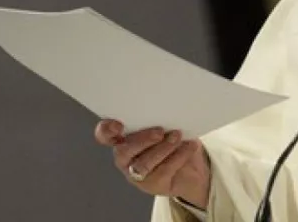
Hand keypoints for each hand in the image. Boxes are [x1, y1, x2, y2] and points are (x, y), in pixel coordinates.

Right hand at [95, 119, 211, 208]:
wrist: (193, 169)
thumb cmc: (175, 141)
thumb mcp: (167, 126)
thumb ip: (160, 119)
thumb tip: (168, 111)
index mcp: (123, 139)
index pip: (105, 135)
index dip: (106, 130)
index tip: (118, 125)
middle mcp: (125, 158)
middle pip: (123, 151)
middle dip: (142, 140)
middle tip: (160, 131)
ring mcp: (137, 174)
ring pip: (143, 164)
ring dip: (163, 148)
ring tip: (177, 136)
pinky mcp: (153, 185)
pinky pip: (164, 170)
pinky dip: (179, 156)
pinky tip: (189, 147)